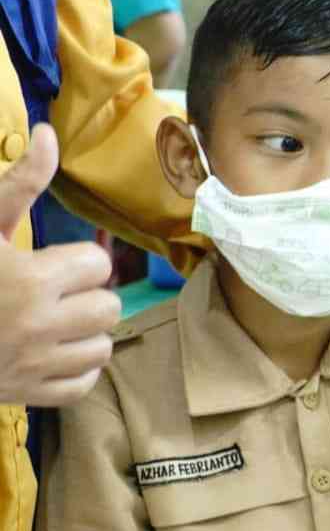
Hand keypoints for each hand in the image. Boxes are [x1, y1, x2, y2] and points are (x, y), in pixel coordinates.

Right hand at [0, 124, 119, 405]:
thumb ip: (20, 182)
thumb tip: (50, 135)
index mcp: (30, 279)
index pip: (97, 264)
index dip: (75, 260)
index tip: (49, 262)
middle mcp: (39, 325)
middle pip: (108, 306)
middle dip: (86, 296)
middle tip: (54, 292)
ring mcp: (34, 365)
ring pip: (102, 347)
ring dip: (85, 333)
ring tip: (54, 321)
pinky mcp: (27, 395)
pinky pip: (82, 385)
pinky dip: (73, 371)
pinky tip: (50, 351)